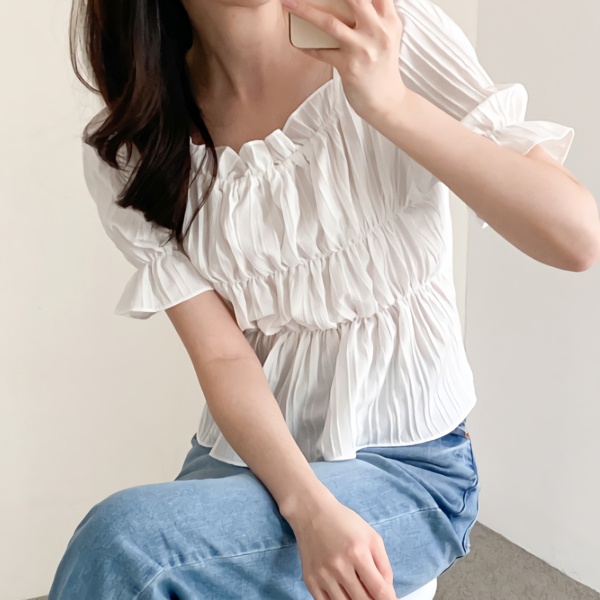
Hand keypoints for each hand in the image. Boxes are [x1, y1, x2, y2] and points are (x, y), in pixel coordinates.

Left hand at [281, 0, 407, 120]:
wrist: (386, 102)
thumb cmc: (381, 67)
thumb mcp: (385, 37)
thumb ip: (374, 17)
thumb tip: (346, 3)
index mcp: (389, 20)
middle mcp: (379, 31)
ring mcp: (364, 49)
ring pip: (330, 23)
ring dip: (305, 11)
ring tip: (288, 2)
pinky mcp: (350, 67)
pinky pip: (322, 52)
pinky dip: (308, 46)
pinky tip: (298, 41)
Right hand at [288, 495, 397, 599]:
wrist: (311, 512)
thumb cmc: (343, 522)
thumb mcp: (371, 536)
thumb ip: (384, 565)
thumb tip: (388, 590)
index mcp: (357, 553)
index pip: (379, 590)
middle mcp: (339, 566)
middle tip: (375, 596)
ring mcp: (322, 575)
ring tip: (361, 594)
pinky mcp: (310, 580)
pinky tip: (345, 595)